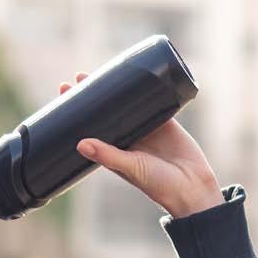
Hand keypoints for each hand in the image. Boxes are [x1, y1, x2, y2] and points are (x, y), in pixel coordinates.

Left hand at [59, 71, 224, 217]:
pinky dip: (145, 87)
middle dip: (93, 94)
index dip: (77, 111)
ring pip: (127, 103)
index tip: (64, 91)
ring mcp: (146, 127)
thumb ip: (108, 156)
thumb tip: (80, 144)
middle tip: (79, 76)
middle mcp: (127, 137)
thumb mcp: (130, 167)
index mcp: (114, 150)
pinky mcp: (165, 120)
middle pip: (105, 111)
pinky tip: (136, 72)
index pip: (90, 126)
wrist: (192, 186)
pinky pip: (153, 99)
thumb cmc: (158, 185)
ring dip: (115, 88)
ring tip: (102, 71)